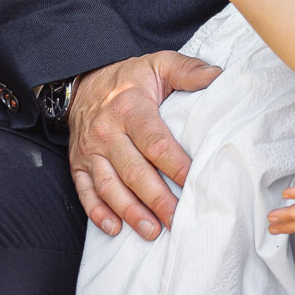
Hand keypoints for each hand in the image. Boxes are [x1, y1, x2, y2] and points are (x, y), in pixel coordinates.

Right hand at [69, 51, 220, 239]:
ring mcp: (90, 151)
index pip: (155, 142)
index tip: (194, 182)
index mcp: (130, 108)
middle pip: (133, 170)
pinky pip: (84, 191)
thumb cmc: (129, 77)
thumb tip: (217, 75)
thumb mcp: (159, 63)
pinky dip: (97, 213)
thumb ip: (187, 70)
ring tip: (152, 231)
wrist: (83, 81)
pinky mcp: (77, 164)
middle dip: (157, 198)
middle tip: (178, 219)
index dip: (175, 164)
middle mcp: (107, 132)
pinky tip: (115, 229)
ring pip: (109, 186)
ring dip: (130, 211)